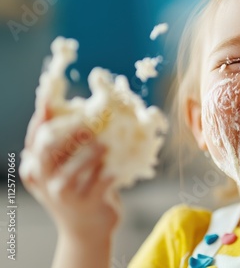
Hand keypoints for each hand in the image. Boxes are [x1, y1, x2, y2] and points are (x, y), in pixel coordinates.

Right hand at [20, 105, 120, 238]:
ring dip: (90, 153)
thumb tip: (80, 109)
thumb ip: (65, 147)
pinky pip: (100, 183)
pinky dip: (110, 171)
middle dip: (67, 131)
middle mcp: (45, 182)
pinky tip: (119, 163)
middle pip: (48, 150)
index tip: (51, 94)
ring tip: (104, 143)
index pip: (34, 138)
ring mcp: (64, 196)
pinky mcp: (87, 204)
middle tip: (86, 119)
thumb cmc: (76, 192)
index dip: (42, 114)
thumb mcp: (61, 172)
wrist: (87, 231)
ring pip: (73, 170)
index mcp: (36, 169)